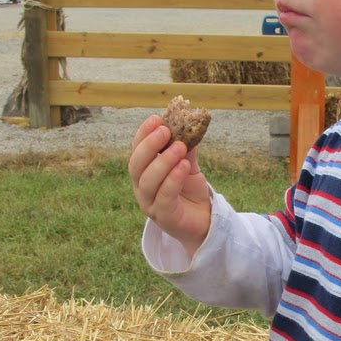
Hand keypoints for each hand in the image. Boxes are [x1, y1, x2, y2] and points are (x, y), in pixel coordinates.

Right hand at [129, 114, 211, 252]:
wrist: (204, 222)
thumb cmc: (191, 192)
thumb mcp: (188, 167)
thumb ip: (185, 150)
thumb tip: (188, 125)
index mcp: (144, 173)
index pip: (137, 151)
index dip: (143, 134)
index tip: (155, 118)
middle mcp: (141, 187)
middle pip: (136, 165)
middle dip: (149, 145)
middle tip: (164, 130)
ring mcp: (149, 203)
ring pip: (149, 180)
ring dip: (163, 161)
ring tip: (179, 147)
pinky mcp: (163, 216)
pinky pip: (165, 195)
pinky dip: (173, 178)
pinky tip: (184, 166)